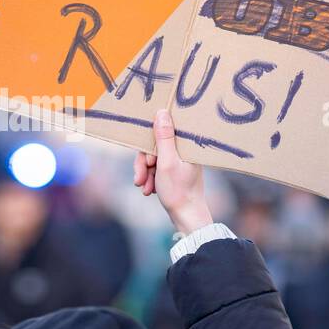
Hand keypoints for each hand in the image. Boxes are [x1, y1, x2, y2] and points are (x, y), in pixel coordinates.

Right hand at [132, 109, 212, 236]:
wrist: (186, 217)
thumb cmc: (179, 191)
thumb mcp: (166, 162)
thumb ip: (163, 137)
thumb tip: (162, 112)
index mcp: (187, 145)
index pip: (163, 132)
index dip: (150, 146)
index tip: (148, 162)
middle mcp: (185, 150)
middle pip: (155, 147)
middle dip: (144, 164)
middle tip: (140, 178)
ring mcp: (180, 161)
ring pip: (154, 158)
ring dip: (145, 173)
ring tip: (144, 188)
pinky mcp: (176, 170)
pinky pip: (157, 168)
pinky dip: (151, 178)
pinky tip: (149, 190)